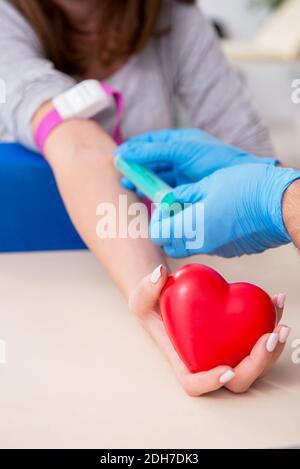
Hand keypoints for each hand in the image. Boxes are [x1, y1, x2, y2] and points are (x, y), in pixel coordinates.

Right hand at [116, 128, 276, 188]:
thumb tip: (125, 151)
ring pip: (156, 178)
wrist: (241, 180)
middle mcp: (179, 157)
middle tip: (122, 177)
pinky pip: (165, 191)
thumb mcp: (183, 152)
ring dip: (143, 182)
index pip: (150, 142)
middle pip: (151, 162)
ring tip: (130, 188)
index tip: (118, 158)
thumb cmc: (215, 159)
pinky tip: (147, 198)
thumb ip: (155, 151)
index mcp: (179, 142)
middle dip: (135, 169)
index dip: (133, 149)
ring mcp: (183, 174)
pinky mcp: (186, 190)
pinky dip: (154, 194)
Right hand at [129, 265, 289, 395]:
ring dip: (273, 346)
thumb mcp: (141, 297)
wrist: (166, 295)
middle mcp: (206, 359)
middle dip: (258, 363)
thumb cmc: (151, 303)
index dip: (211, 382)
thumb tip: (160, 275)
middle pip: (237, 378)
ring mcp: (224, 348)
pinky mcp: (236, 333)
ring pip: (255, 361)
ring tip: (280, 319)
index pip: (194, 382)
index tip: (226, 369)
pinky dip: (270, 318)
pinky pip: (257, 333)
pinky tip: (276, 299)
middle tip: (270, 337)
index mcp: (181, 358)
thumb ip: (147, 287)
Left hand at [150, 164, 299, 257]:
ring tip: (197, 208)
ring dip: (186, 231)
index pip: (158, 235)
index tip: (164, 205)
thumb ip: (187, 193)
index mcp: (192, 227)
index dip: (157, 220)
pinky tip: (216, 215)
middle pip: (171, 245)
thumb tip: (174, 197)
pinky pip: (209, 245)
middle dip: (168, 228)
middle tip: (177, 208)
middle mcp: (202, 244)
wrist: (282, 204)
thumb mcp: (210, 183)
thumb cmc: (248, 187)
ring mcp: (218, 249)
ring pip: (190, 246)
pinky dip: (204, 233)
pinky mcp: (231, 250)